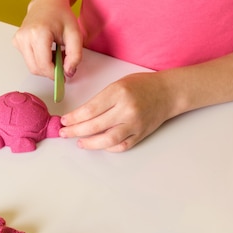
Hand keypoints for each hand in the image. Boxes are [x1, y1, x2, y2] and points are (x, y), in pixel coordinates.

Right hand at [12, 0, 81, 78]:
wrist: (47, 3)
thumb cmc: (60, 15)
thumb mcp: (75, 33)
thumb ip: (75, 55)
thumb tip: (68, 72)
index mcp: (38, 33)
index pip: (43, 65)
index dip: (54, 74)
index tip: (63, 76)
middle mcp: (25, 37)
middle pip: (36, 68)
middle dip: (50, 71)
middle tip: (62, 62)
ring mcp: (18, 39)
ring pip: (31, 66)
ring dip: (45, 65)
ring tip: (54, 53)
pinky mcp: (16, 42)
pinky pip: (28, 60)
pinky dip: (39, 60)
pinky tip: (46, 50)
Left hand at [59, 72, 173, 151]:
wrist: (168, 92)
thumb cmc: (141, 86)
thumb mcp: (117, 84)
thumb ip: (100, 100)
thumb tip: (78, 116)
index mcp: (118, 92)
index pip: (89, 109)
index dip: (73, 118)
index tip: (64, 121)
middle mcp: (127, 109)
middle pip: (94, 126)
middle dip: (75, 131)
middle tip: (64, 133)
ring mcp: (135, 123)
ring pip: (107, 140)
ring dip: (90, 143)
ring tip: (79, 142)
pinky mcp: (141, 134)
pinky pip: (121, 146)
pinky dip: (108, 147)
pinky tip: (99, 144)